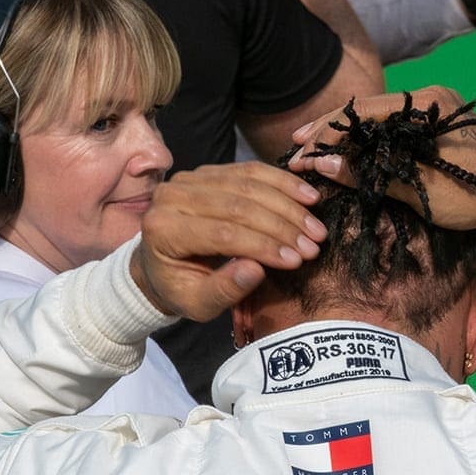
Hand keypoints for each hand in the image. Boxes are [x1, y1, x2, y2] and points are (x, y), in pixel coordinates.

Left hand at [131, 163, 325, 320]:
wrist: (160, 266)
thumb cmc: (180, 289)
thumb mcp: (198, 304)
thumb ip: (224, 290)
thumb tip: (257, 270)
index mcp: (164, 229)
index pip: (222, 232)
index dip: (263, 246)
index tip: (297, 261)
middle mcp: (172, 196)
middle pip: (237, 204)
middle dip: (282, 226)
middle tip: (314, 245)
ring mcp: (191, 178)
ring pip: (247, 183)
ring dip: (288, 205)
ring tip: (316, 227)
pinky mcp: (209, 171)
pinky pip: (250, 170)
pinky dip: (282, 183)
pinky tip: (308, 197)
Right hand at [288, 86, 475, 237]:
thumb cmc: (474, 198)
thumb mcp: (417, 190)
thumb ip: (369, 174)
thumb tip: (322, 165)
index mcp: (428, 105)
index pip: (365, 111)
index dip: (328, 130)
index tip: (301, 146)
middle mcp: (430, 98)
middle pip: (368, 110)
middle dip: (331, 130)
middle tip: (297, 145)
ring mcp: (434, 109)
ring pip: (378, 119)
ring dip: (347, 135)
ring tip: (314, 148)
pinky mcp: (435, 126)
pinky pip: (393, 127)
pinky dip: (368, 139)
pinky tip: (347, 150)